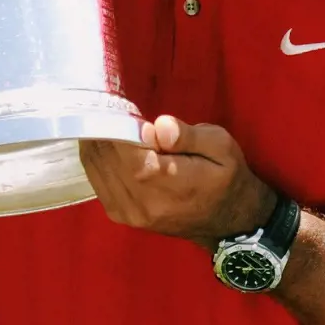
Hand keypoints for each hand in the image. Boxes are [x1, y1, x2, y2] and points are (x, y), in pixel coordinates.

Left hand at [80, 115, 276, 249]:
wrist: (229, 222)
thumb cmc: (226, 177)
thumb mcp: (220, 146)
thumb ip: (188, 135)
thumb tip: (157, 127)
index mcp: (163, 180)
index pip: (121, 146)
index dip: (114, 123)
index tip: (117, 103)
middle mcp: (141, 200)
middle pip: (104, 157)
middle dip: (103, 129)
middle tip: (108, 106)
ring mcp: (129, 213)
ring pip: (96, 169)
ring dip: (96, 143)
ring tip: (105, 121)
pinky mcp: (123, 217)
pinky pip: (97, 182)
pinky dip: (96, 160)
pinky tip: (104, 143)